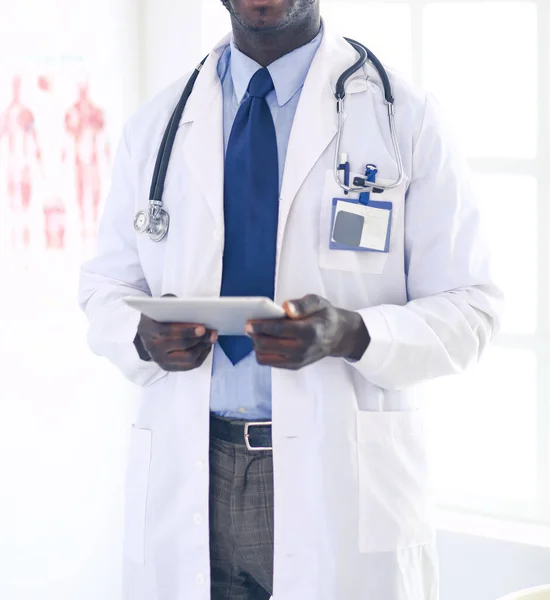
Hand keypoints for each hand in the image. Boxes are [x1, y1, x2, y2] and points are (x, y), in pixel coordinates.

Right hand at [136, 295, 217, 371]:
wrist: (147, 335)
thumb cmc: (157, 317)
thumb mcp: (159, 306)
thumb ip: (172, 303)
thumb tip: (193, 307)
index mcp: (147, 329)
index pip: (167, 332)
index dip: (186, 330)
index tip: (202, 328)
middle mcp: (152, 347)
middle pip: (181, 345)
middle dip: (200, 338)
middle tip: (212, 332)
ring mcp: (160, 360)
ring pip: (188, 357)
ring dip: (203, 346)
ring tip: (211, 337)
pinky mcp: (169, 367)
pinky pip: (191, 365)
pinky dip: (202, 355)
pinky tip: (206, 346)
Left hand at [246, 294, 369, 369]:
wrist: (337, 336)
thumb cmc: (324, 316)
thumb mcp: (318, 302)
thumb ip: (302, 304)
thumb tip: (286, 307)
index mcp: (309, 331)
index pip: (278, 330)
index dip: (260, 326)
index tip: (248, 323)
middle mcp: (302, 349)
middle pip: (266, 345)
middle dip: (254, 335)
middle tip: (250, 325)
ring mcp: (297, 360)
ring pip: (263, 356)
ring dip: (257, 344)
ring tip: (259, 333)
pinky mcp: (293, 366)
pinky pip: (268, 361)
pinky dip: (262, 351)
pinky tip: (266, 340)